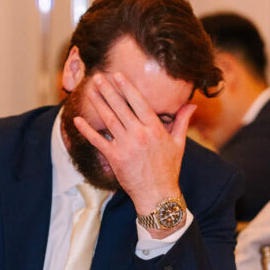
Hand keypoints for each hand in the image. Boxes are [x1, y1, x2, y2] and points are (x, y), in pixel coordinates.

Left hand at [73, 72, 194, 221]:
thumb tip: (192, 104)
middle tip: (97, 77)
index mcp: (155, 128)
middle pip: (120, 107)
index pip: (138, 102)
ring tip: (90, 90)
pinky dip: (87, 130)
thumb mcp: (179, 143)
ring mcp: (126, 146)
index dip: (126, 87)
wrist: (158, 194)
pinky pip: (98, 141)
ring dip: (98, 104)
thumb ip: (182, 121)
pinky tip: (77, 120)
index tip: (117, 75)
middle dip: (108, 91)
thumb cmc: (169, 168)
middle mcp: (139, 134)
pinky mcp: (114, 158)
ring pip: (109, 120)